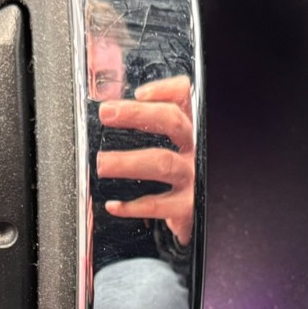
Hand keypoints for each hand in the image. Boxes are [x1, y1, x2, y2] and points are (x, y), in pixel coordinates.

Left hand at [95, 75, 194, 244]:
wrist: (205, 217)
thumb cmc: (183, 179)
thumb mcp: (179, 148)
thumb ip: (158, 127)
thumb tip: (118, 109)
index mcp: (192, 132)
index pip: (186, 99)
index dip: (166, 90)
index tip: (139, 93)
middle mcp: (197, 150)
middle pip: (173, 122)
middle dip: (137, 114)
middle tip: (107, 113)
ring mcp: (194, 178)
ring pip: (163, 163)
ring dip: (128, 161)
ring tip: (102, 163)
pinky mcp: (188, 208)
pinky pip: (158, 205)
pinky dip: (132, 206)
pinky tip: (114, 205)